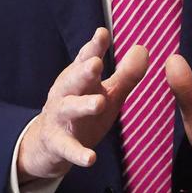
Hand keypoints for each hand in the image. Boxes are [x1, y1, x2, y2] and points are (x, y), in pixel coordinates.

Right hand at [17, 28, 147, 183]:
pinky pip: (68, 148)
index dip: (94, 46)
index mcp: (79, 78)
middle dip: (84, 72)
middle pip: (74, 80)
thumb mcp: (107, 92)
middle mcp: (66, 94)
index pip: (86, 58)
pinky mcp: (58, 143)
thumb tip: (142, 48)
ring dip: (83, 105)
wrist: (49, 144)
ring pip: (69, 109)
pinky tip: (91, 159)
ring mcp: (60, 118)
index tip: (102, 33)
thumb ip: (126, 73)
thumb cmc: (83, 111)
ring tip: (99, 103)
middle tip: (96, 64)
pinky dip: (78, 153)